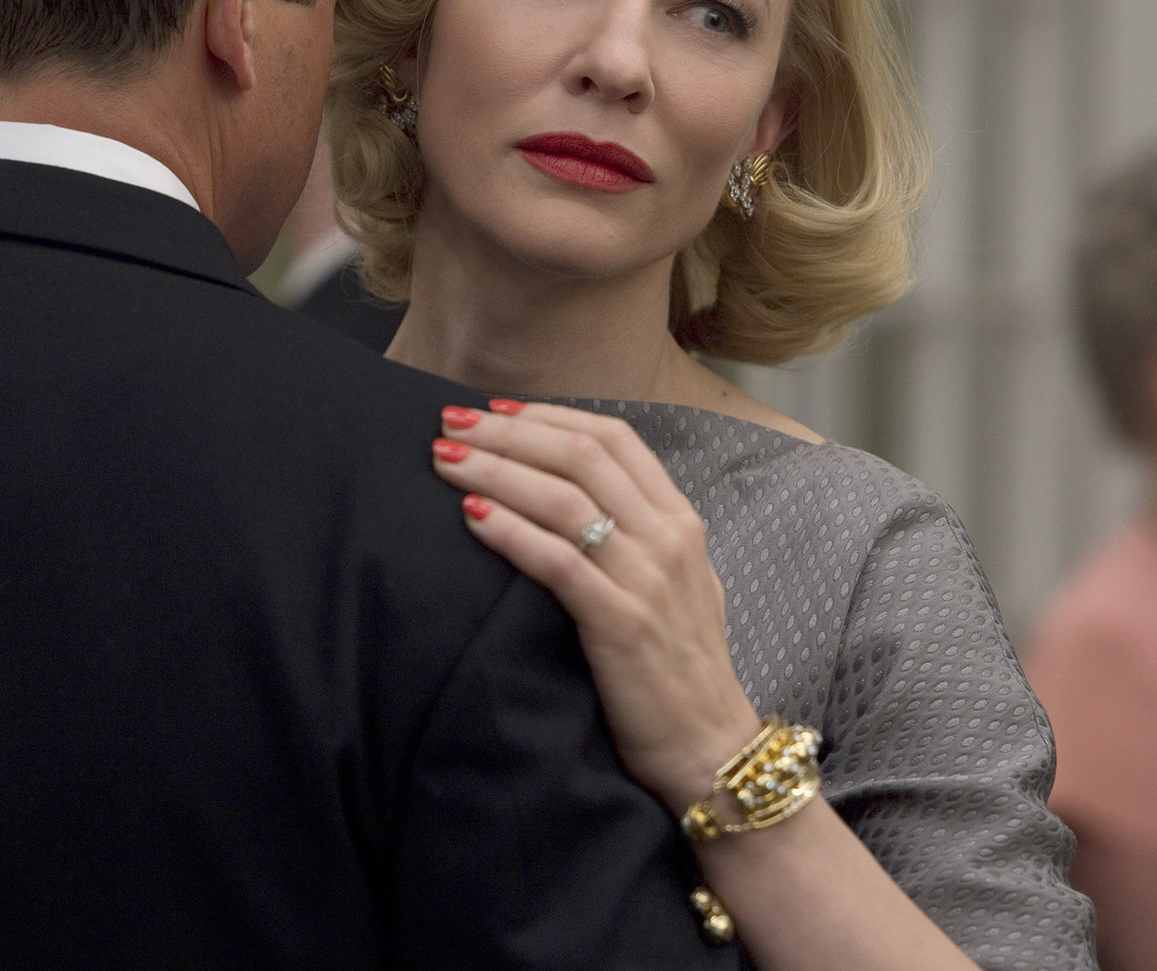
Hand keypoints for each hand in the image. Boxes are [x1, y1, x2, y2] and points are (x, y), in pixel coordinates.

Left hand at [432, 400, 763, 813]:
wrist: (711, 747)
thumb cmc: (680, 667)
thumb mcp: (675, 583)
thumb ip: (639, 535)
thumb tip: (574, 496)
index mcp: (680, 521)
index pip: (613, 438)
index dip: (548, 415)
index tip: (496, 410)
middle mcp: (668, 538)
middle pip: (580, 455)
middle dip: (508, 432)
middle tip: (453, 421)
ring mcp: (647, 579)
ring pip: (563, 498)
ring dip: (497, 470)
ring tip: (446, 460)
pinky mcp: (622, 624)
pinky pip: (558, 561)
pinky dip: (510, 531)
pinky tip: (472, 517)